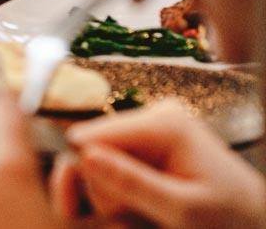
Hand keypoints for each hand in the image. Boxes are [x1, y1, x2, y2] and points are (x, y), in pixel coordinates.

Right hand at [50, 101, 265, 228]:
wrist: (256, 221)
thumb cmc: (231, 220)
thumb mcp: (183, 212)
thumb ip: (133, 184)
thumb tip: (84, 154)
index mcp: (164, 124)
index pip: (92, 138)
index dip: (89, 177)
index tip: (103, 211)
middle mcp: (153, 116)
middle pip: (94, 151)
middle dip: (108, 191)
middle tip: (139, 219)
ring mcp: (151, 129)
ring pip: (100, 162)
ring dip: (115, 196)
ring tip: (145, 217)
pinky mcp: (148, 143)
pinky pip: (114, 165)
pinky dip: (122, 193)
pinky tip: (141, 208)